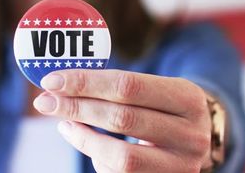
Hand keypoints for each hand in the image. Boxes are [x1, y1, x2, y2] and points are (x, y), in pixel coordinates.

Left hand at [33, 69, 213, 172]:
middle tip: (45, 102)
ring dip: (83, 138)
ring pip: (121, 156)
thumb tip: (61, 86)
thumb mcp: (156, 89)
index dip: (86, 82)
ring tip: (64, 124)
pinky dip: (98, 158)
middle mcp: (191, 132)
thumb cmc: (165, 107)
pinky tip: (88, 141)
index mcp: (188, 97)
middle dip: (77, 108)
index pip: (128, 85)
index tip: (52, 81)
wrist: (198, 138)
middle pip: (121, 118)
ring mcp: (182, 164)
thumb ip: (118, 87)